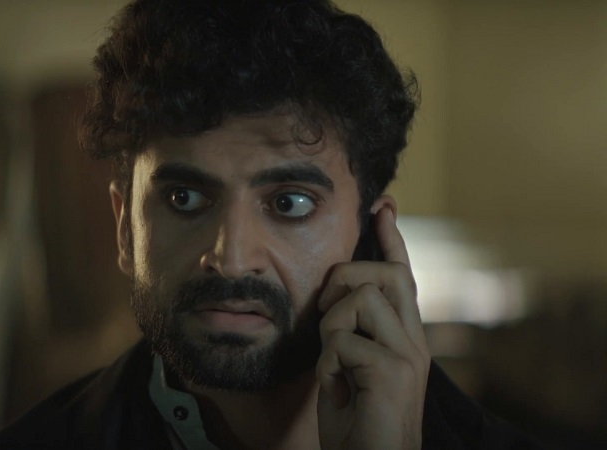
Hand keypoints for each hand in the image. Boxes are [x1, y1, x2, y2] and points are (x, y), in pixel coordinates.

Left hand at [315, 208, 429, 448]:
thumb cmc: (357, 418)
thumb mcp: (351, 365)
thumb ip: (352, 331)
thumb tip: (335, 298)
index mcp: (405, 337)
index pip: (401, 276)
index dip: (391, 239)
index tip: (382, 206)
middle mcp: (414, 340)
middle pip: (386, 274)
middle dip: (346, 275)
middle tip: (326, 308)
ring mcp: (408, 355)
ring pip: (360, 299)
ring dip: (332, 327)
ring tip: (335, 363)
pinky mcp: (392, 371)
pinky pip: (343, 340)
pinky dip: (328, 364)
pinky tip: (338, 389)